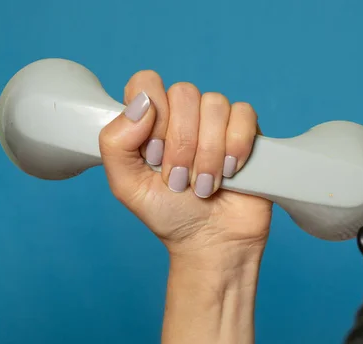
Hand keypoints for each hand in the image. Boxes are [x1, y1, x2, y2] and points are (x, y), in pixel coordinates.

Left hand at [99, 71, 272, 261]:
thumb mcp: (127, 186)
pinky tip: (231, 171)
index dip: (152, 115)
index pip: (147, 83)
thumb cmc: (169, 214)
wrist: (212, 242)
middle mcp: (184, 115)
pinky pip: (244, 114)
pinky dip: (236, 145)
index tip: (154, 154)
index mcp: (151, 120)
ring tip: (204, 185)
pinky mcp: (247, 131)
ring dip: (208, 153)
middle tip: (179, 180)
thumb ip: (116, 142)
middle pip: (184, 93)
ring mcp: (217, 121)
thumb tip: (142, 104)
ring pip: (215, 104)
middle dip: (182, 144)